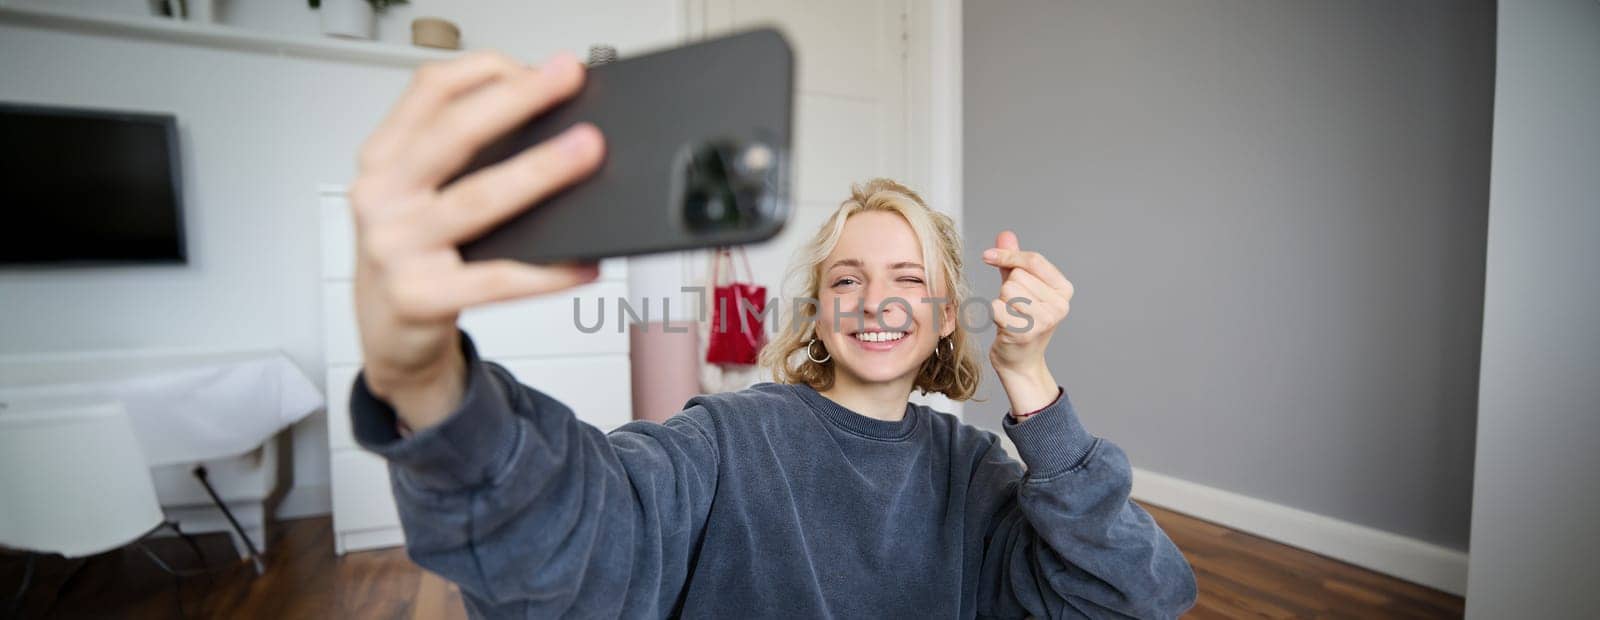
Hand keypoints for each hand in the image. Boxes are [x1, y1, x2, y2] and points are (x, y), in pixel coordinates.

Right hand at [350, 51, 605, 429]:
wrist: (388, 336)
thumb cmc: (414, 256)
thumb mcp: (418, 194)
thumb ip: (462, 156)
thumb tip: (549, 128)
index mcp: (383, 159)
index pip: (429, 91)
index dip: (484, 71)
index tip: (537, 66)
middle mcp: (381, 196)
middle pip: (453, 135)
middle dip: (517, 101)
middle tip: (568, 81)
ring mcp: (395, 248)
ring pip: (477, 201)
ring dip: (538, 173)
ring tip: (586, 154)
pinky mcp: (418, 298)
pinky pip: (496, 280)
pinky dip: (546, 272)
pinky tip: (583, 263)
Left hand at [982, 230, 1075, 414]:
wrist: (1019, 361)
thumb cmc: (1020, 321)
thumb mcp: (1019, 287)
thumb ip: (1014, 261)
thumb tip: (1006, 234)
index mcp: (1064, 290)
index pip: (1033, 260)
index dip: (1008, 254)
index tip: (988, 256)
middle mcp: (1060, 305)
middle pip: (1017, 276)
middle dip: (1007, 289)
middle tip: (1014, 309)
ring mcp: (1045, 320)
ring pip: (1007, 290)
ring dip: (1001, 302)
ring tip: (1011, 317)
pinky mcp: (1026, 333)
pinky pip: (997, 307)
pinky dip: (994, 315)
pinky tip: (1004, 327)